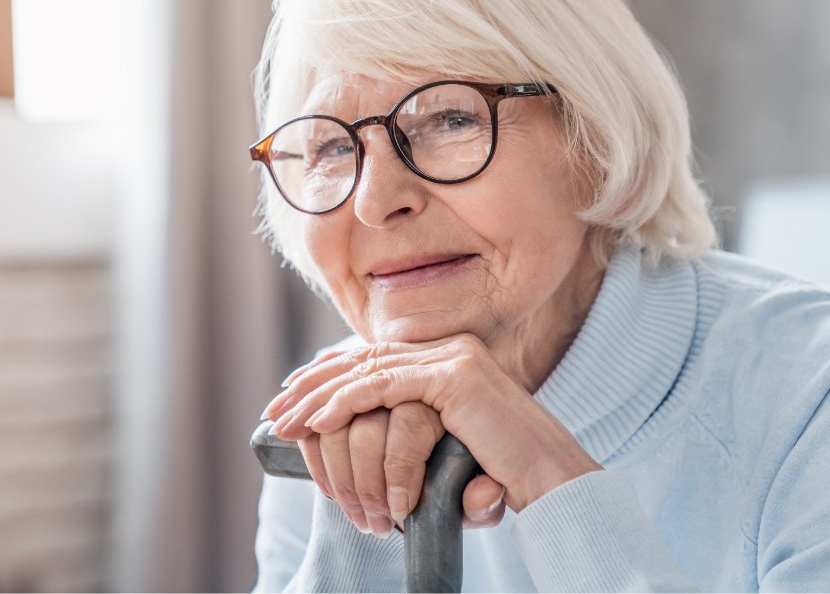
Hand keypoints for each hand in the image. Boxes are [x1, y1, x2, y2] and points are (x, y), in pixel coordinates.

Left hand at [265, 334, 600, 511]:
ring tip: (285, 422)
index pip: (376, 358)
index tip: (293, 397)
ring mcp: (454, 358)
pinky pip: (384, 387)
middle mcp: (452, 348)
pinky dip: (345, 403)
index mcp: (450, 356)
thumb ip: (413, 426)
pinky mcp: (454, 378)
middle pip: (365, 359)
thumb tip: (362, 432)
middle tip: (276, 409)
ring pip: (367, 371)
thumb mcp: (447, 442)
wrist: (552, 481)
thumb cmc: (503, 471)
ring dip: (318, 397)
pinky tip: (317, 421)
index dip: (330, 375)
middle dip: (313, 384)